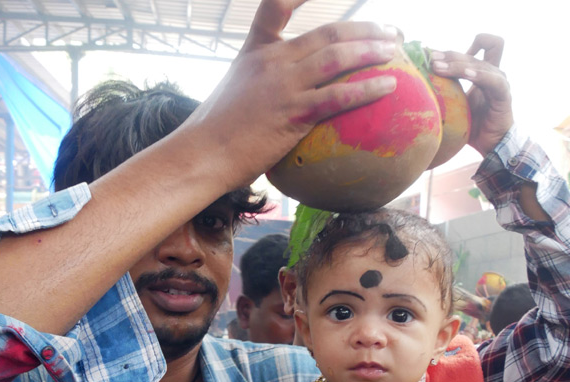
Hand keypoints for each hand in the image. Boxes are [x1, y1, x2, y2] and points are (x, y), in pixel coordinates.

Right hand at [189, 0, 398, 189]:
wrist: (200, 155)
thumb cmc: (211, 133)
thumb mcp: (229, 93)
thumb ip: (254, 84)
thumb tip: (269, 96)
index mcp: (255, 51)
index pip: (276, 7)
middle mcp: (272, 61)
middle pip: (328, 34)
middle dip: (364, 30)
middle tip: (389, 32)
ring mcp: (283, 85)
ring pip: (339, 58)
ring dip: (373, 51)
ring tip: (393, 52)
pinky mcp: (294, 113)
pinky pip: (339, 96)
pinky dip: (367, 88)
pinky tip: (388, 86)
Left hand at [429, 36, 511, 155]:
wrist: (491, 143)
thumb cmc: (470, 125)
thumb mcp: (453, 104)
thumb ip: (443, 90)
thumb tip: (413, 87)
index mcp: (483, 71)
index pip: (482, 44)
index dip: (462, 46)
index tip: (436, 56)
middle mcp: (493, 72)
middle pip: (472, 53)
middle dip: (449, 55)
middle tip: (429, 60)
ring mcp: (499, 81)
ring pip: (478, 63)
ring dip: (456, 64)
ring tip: (437, 67)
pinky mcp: (503, 93)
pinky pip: (491, 80)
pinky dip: (477, 75)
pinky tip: (464, 75)